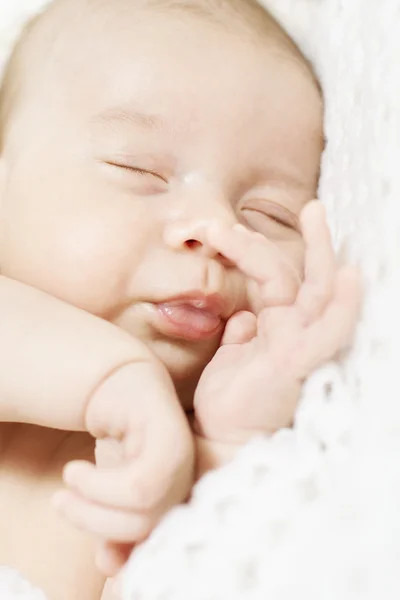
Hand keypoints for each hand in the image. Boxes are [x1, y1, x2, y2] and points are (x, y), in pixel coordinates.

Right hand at [53, 354, 193, 574]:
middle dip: (96, 523)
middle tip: (61, 504)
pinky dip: (98, 486)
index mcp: (181, 496)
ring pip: (145, 507)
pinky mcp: (170, 435)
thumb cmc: (120, 442)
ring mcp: (184, 456)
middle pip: (149, 527)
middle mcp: (190, 478)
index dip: (130, 552)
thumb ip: (116, 523)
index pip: (161, 538)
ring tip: (67, 481)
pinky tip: (76, 470)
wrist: (121, 386)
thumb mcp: (113, 489)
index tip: (102, 557)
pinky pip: (140, 483)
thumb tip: (110, 565)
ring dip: (93, 502)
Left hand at [193, 201, 360, 454]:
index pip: (275, 279)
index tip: (234, 229)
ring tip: (313, 211)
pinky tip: (351, 276)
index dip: (255, 250)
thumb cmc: (230, 401)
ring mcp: (298, 343)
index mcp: (275, 325)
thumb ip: (241, 334)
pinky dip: (342, 305)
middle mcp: (291, 330)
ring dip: (314, 249)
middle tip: (314, 207)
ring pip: (314, 288)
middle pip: (306, 276)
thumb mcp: (230, 358)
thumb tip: (243, 316)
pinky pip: (328, 329)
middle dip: (312, 240)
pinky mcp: (296, 360)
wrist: (225, 438)